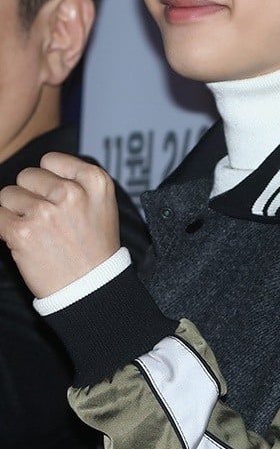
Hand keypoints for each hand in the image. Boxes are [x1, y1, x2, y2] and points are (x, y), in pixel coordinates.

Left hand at [0, 152, 120, 297]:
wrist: (91, 288)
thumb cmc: (95, 246)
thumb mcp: (101, 203)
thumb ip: (76, 181)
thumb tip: (41, 169)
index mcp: (95, 181)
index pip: (51, 160)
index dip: (50, 179)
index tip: (57, 198)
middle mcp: (71, 192)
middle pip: (27, 175)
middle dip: (31, 194)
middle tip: (47, 218)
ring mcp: (45, 212)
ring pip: (8, 194)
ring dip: (15, 211)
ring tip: (37, 230)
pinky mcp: (23, 233)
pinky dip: (4, 227)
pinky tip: (21, 239)